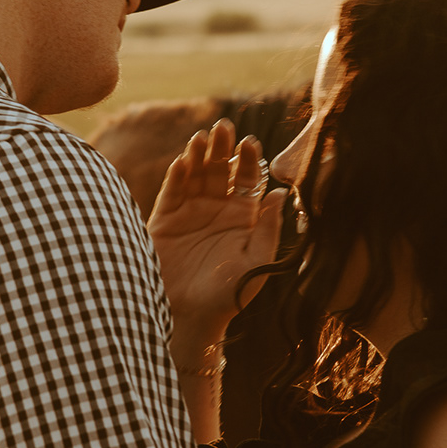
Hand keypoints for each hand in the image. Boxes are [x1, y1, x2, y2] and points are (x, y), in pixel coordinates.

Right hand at [149, 120, 286, 346]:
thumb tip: (281, 193)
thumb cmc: (228, 296)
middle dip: (223, 148)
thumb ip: (268, 229)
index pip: (248, 180)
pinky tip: (183, 162)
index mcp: (243, 217)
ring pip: (196, 174)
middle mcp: (217, 210)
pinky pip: (172, 193)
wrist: (189, 318)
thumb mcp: (256, 262)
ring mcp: (190, 212)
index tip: (250, 144)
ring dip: (199, 155)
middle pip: (221, 170)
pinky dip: (177, 177)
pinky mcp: (165, 220)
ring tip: (202, 139)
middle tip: (224, 128)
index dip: (249, 160)